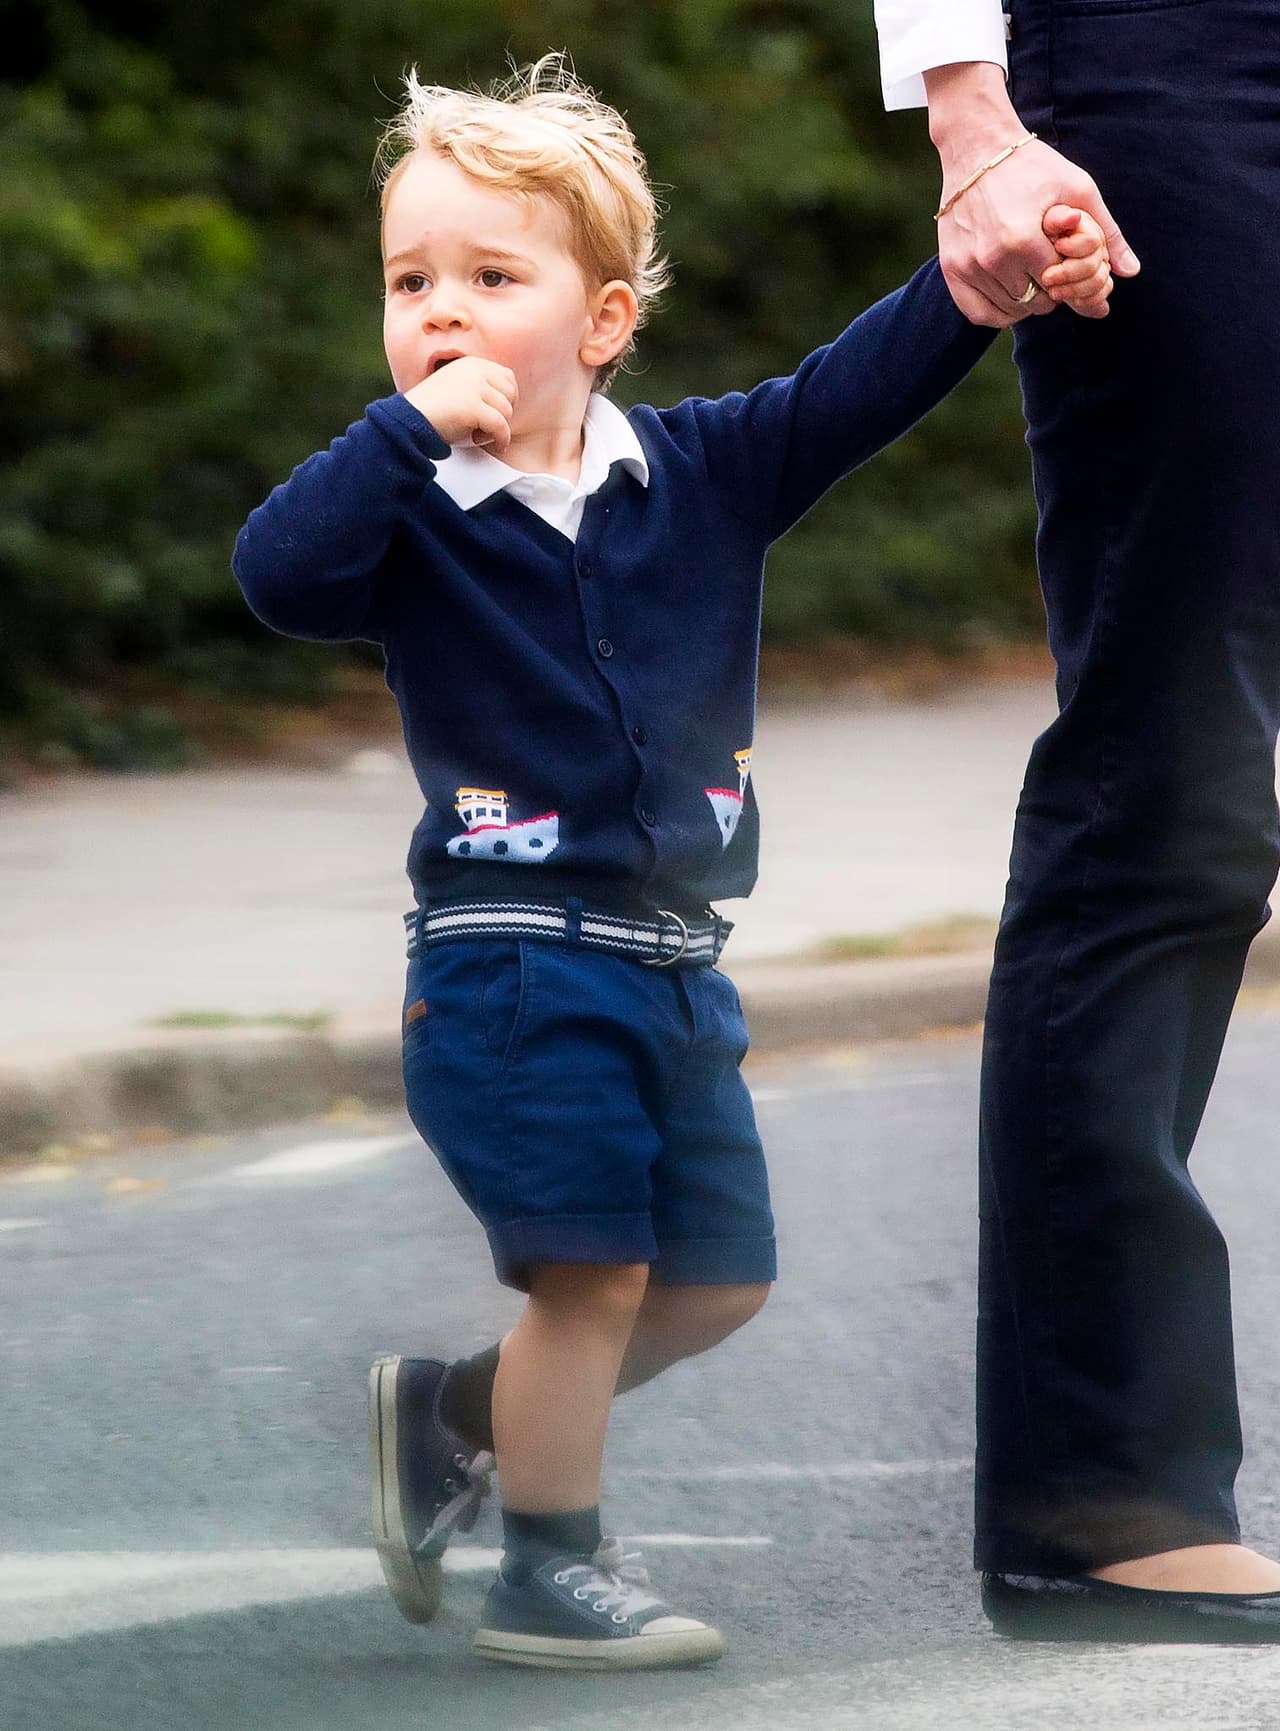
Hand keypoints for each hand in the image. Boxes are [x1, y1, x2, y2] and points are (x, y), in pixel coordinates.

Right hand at [403, 357, 518, 453]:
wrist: (409, 422)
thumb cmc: (433, 412)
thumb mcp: (458, 390)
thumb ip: (480, 389)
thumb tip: (511, 401)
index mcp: (471, 364)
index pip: (508, 377)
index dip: (509, 399)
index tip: (499, 415)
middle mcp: (474, 370)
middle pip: (511, 393)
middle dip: (506, 413)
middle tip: (490, 428)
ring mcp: (474, 387)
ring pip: (506, 411)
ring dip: (499, 429)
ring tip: (481, 435)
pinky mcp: (473, 407)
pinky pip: (501, 426)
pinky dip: (501, 439)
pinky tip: (496, 446)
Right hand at [925, 64, 1139, 328]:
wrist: (976, 148)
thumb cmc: (1032, 166)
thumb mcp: (1078, 189)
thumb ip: (1107, 233)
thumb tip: (1131, 273)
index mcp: (1023, 240)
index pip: (1060, 286)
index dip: (1072, 277)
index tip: (1069, 261)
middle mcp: (992, 259)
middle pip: (1036, 303)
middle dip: (1051, 290)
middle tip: (1051, 267)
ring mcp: (967, 266)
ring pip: (1009, 312)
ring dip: (1026, 301)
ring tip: (1031, 274)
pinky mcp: (951, 269)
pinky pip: (978, 314)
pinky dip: (998, 311)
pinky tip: (1011, 292)